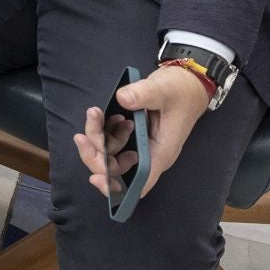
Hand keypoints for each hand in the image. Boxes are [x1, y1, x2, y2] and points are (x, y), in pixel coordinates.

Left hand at [74, 65, 209, 199]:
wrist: (187, 84)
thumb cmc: (181, 91)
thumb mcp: (164, 89)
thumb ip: (144, 93)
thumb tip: (122, 98)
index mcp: (160, 153)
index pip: (138, 182)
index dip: (115, 185)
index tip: (96, 176)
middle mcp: (148, 154)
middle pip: (115, 169)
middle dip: (96, 154)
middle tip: (82, 135)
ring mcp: (139, 145)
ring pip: (109, 153)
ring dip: (97, 137)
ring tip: (96, 113)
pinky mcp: (132, 135)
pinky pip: (111, 140)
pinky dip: (103, 129)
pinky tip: (105, 114)